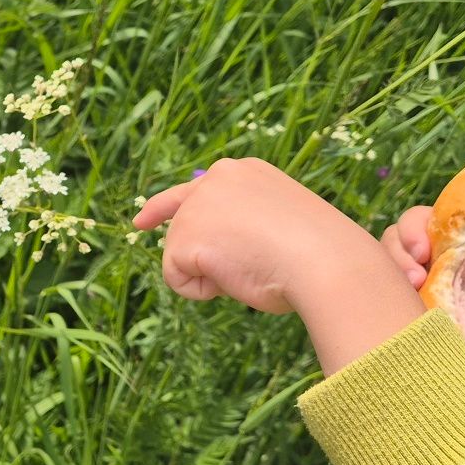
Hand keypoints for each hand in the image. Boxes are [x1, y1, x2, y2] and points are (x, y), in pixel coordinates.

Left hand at [135, 159, 423, 373]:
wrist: (323, 260)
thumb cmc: (318, 253)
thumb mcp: (282, 227)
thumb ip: (246, 230)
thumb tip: (222, 259)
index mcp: (244, 172)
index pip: (195, 189)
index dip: (163, 209)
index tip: (141, 222)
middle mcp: (215, 179)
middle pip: (181, 225)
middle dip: (190, 254)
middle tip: (237, 267)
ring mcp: (197, 205)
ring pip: (181, 256)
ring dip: (212, 276)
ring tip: (252, 269)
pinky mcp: (185, 235)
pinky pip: (178, 279)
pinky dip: (201, 291)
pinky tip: (234, 281)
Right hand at [379, 203, 464, 350]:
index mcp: (433, 227)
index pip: (414, 219)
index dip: (414, 233)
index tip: (423, 254)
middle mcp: (410, 241)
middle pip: (392, 238)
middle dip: (402, 258)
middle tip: (416, 280)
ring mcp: (398, 262)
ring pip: (383, 262)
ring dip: (393, 278)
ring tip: (413, 294)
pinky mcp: (392, 284)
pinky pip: (381, 285)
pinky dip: (390, 294)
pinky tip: (402, 307)